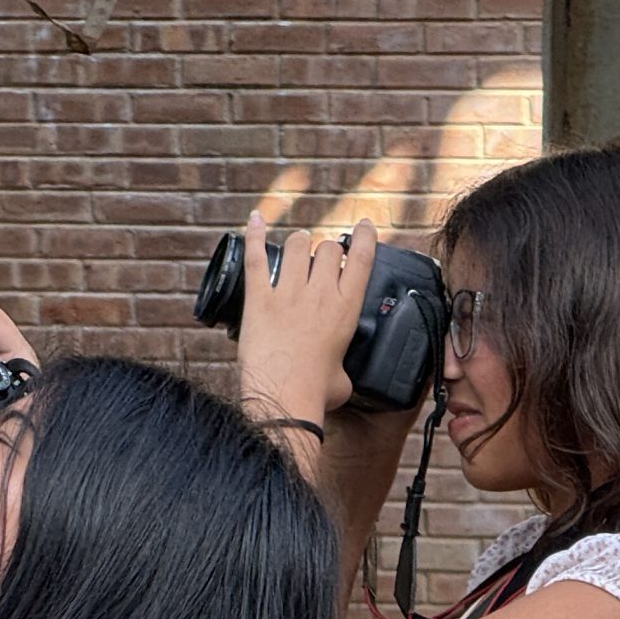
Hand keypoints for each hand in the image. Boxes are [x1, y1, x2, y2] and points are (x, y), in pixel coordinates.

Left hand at [236, 213, 381, 426]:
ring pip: (297, 246)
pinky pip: (256, 258)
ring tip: (296, 248)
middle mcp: (319, 294)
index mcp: (346, 309)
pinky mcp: (259, 300)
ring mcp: (288, 294)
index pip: (362, 258)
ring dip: (299, 243)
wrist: (284, 399)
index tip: (364, 226)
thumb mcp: (342, 380)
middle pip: (327, 248)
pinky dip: (254, 235)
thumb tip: (337, 375)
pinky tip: (254, 219)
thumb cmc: (314, 393)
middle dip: (325, 249)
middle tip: (320, 259)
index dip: (365, 237)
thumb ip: (342, 367)